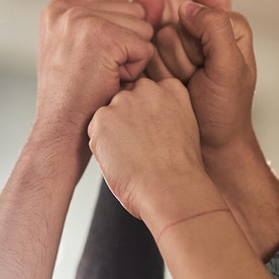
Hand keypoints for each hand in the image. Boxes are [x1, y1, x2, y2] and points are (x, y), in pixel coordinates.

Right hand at [35, 0, 154, 165]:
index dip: (119, 35)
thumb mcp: (95, 50)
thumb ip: (124, 19)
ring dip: (132, 58)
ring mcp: (80, 19)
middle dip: (127, 45)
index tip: (91, 62)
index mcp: (58, 7)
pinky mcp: (100, 35)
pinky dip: (136, 71)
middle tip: (97, 73)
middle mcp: (65, 7)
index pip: (120, 0)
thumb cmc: (79, 99)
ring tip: (102, 78)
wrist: (61, 133)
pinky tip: (110, 84)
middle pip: (133, 9)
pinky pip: (145, 46)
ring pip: (143, 26)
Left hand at [87, 78, 205, 220]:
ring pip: (109, 114)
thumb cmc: (179, 169)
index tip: (152, 134)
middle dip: (127, 119)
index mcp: (172, 89)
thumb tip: (144, 116)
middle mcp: (148, 89)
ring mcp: (124, 101)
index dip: (146, 116)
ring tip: (130, 156)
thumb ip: (165, 113)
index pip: (148, 93)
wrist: (171, 189)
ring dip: (112, 132)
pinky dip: (101, 146)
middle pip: (126, 99)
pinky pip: (94, 130)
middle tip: (139, 146)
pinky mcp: (103, 117)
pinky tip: (120, 160)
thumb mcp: (184, 128)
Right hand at [162, 2, 257, 154]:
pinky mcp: (156, 61)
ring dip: (169, 69)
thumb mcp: (230, 69)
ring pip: (155, 41)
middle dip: (183, 56)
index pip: (199, 5)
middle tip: (197, 78)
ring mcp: (175, 46)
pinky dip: (154, 75)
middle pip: (173, 24)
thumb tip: (186, 8)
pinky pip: (142, 56)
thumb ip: (215, 30)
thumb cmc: (225, 111)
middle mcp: (199, 30)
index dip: (199, 32)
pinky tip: (169, 88)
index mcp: (226, 24)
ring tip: (185, 85)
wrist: (208, 145)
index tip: (207, 60)